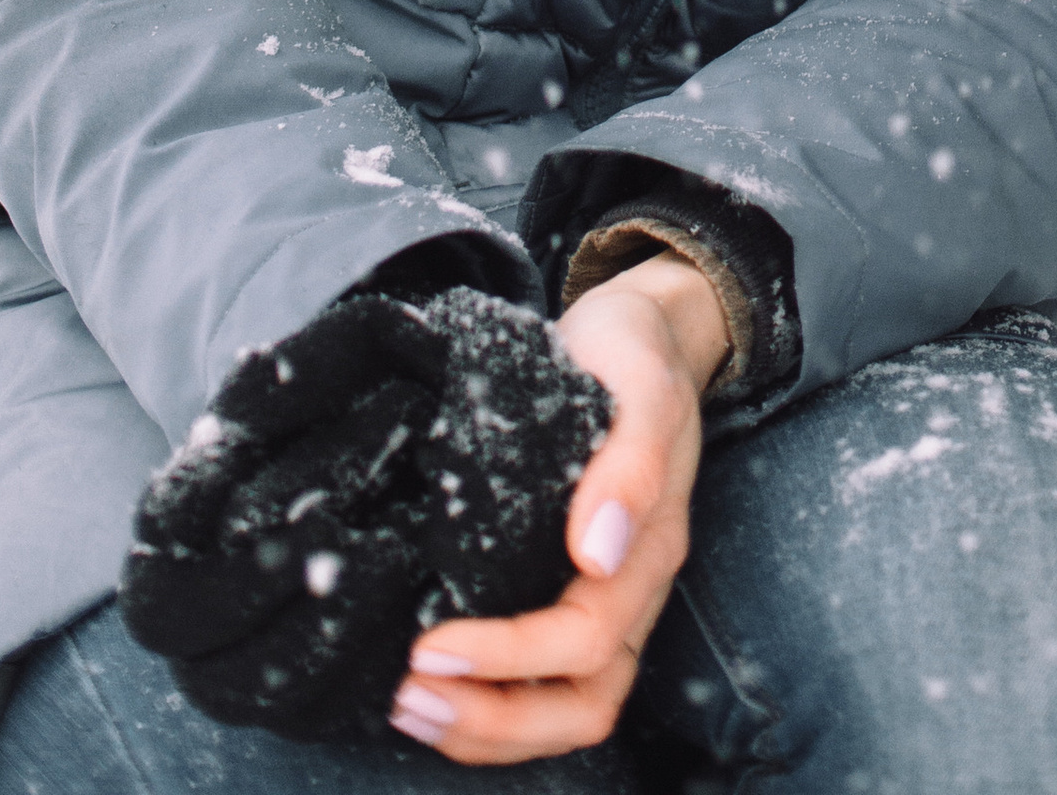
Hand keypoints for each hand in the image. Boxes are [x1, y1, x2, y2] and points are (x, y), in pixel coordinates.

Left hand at [388, 256, 727, 764]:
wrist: (642, 330)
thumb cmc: (634, 351)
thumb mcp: (639, 380)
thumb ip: (630, 461)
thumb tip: (598, 550)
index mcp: (649, 545)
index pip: (584, 640)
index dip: (508, 658)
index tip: (429, 645)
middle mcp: (630, 587)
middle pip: (583, 704)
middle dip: (493, 718)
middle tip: (408, 695)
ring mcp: (607, 598)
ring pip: (566, 710)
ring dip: (486, 725)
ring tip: (407, 706)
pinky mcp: (573, 592)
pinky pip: (545, 684)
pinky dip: (489, 705)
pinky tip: (433, 687)